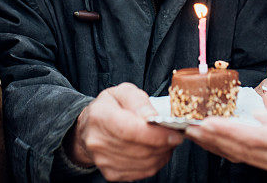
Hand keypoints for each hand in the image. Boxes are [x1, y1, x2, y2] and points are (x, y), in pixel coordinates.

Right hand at [67, 82, 182, 180]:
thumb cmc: (110, 107)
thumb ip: (140, 102)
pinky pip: (141, 173)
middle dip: (164, 144)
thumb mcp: (123, 92)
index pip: (130, 131)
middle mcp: (98, 141)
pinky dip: (155, 163)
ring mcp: (103, 160)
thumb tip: (154, 118)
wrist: (89, 127)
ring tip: (168, 142)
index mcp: (100, 116)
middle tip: (177, 136)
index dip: (156, 135)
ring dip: (162, 154)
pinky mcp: (110, 173)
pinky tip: (158, 151)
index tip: (175, 133)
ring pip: (143, 163)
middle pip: (139, 149)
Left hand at [186, 103, 266, 181]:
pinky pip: (254, 161)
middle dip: (212, 139)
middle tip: (188, 127)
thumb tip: (259, 115)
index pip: (251, 137)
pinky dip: (234, 152)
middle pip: (241, 151)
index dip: (226, 131)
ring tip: (197, 134)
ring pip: (244, 158)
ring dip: (218, 146)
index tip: (206, 123)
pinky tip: (222, 144)